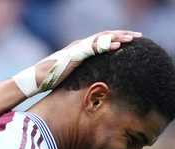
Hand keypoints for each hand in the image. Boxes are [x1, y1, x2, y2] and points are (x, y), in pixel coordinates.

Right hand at [14, 30, 141, 96]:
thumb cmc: (51, 81)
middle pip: (106, 37)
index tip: (132, 41)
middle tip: (140, 36)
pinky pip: (93, 48)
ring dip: (118, 38)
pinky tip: (117, 47)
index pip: (103, 41)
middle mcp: (80, 45)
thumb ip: (84, 76)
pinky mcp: (74, 55)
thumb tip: (95, 87)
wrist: (35, 80)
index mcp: (81, 50)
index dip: (118, 40)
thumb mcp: (72, 78)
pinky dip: (105, 46)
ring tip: (133, 38)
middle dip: (123, 35)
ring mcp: (77, 49)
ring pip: (102, 39)